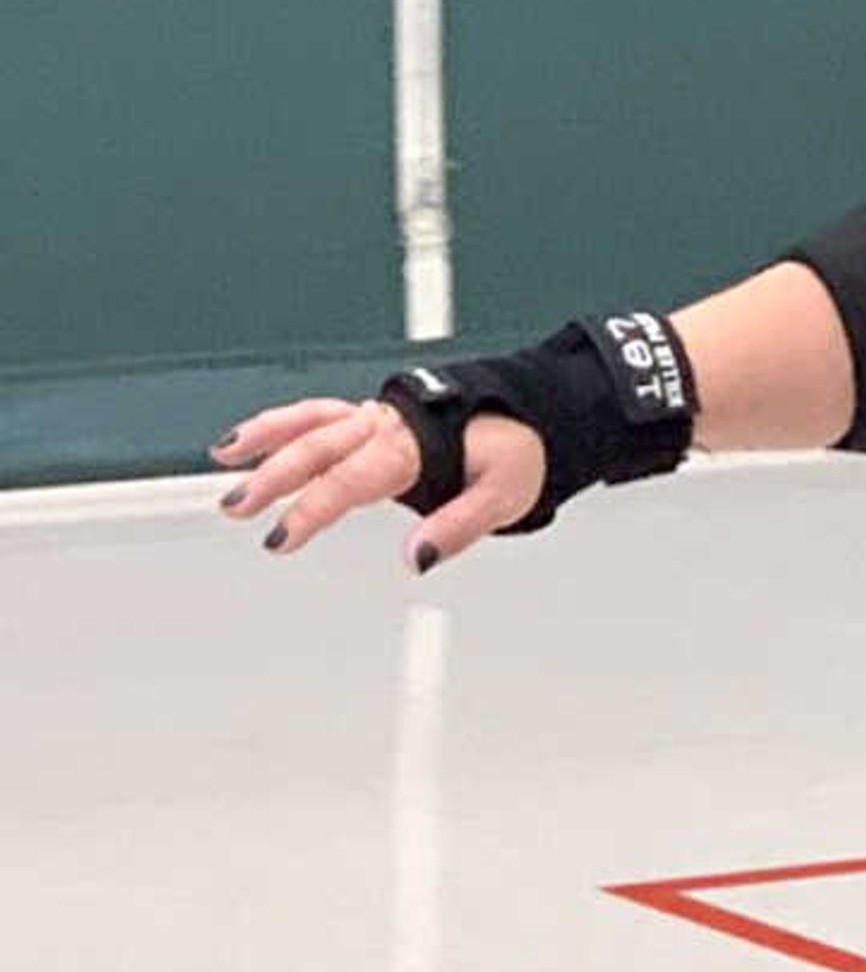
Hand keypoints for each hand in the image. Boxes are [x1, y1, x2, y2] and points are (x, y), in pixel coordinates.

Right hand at [211, 398, 542, 569]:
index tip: (280, 536)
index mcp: (414, 445)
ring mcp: (378, 418)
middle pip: (319, 448)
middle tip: (238, 506)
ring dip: (266, 436)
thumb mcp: (505, 495)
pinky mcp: (375, 418)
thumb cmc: (519, 451)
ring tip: (225, 454)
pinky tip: (255, 439)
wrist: (534, 413)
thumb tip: (416, 559)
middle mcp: (388, 426)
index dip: (311, 508)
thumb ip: (457, 528)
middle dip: (272, 476)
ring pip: (312, 421)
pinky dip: (285, 423)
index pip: (349, 479)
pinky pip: (321, 414)